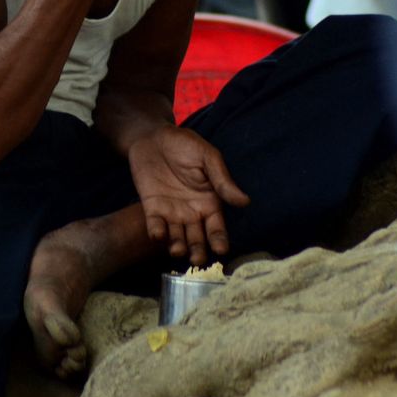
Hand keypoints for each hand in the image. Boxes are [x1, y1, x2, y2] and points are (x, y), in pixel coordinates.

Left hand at [127, 125, 249, 264]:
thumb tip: (244, 201)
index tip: (221, 250)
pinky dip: (157, 233)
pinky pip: (155, 226)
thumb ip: (222, 180)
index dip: (219, 239)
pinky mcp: (152, 209)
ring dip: (178, 246)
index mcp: (209, 202)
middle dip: (198, 251)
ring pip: (177, 237)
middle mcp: (192, 213)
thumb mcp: (207, 158)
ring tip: (178, 250)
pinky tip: (158, 235)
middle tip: (198, 259)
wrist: (153, 137)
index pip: (216, 227)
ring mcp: (171, 212)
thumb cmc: (185, 145)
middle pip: (197, 239)